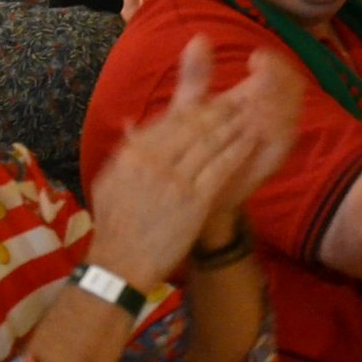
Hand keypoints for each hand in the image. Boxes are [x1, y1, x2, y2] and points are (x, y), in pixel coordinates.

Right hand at [87, 37, 300, 288]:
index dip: (199, 107)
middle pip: (195, 125)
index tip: (216, 100)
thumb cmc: (115, 223)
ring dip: (234, 126)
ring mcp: (176, 179)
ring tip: (252, 114)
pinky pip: (221, 168)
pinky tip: (250, 141)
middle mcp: (154, 160)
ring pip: (211, 142)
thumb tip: (132, 122)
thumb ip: (126, 149)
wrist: (121, 262)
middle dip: (221, 110)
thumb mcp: (109, 179)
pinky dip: (237, 152)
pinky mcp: (194, 200)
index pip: (172, 120)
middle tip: (242, 99)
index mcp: (134, 151)